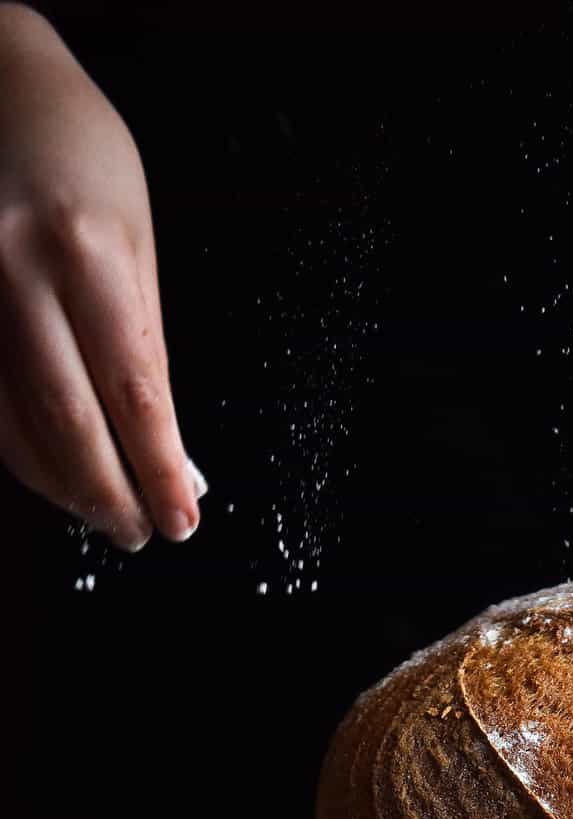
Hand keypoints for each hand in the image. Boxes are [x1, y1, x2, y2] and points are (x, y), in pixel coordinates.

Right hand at [0, 4, 199, 548]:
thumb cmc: (78, 157)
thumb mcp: (133, 239)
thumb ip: (145, 342)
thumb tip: (167, 442)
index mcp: (84, 252)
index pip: (134, 393)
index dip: (159, 469)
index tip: (183, 518)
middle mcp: (14, 273)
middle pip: (67, 422)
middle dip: (110, 494)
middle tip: (140, 534)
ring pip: (12, 424)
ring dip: (62, 485)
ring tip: (104, 514)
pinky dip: (19, 448)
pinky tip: (52, 472)